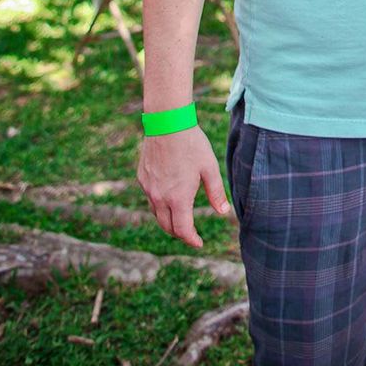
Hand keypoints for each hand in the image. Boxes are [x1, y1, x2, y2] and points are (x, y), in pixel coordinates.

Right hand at [137, 126, 229, 248]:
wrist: (167, 123)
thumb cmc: (192, 144)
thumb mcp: (209, 168)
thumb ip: (216, 192)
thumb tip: (224, 212)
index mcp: (178, 198)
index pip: (183, 230)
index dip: (191, 239)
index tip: (199, 243)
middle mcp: (160, 198)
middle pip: (167, 226)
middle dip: (180, 233)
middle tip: (190, 233)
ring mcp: (148, 188)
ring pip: (157, 213)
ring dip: (168, 220)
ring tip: (180, 217)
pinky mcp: (142, 178)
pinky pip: (150, 198)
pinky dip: (159, 204)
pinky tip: (168, 196)